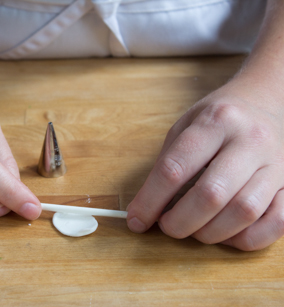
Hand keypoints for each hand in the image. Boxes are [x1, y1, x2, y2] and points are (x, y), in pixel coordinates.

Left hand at [126, 78, 283, 250]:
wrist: (266, 101)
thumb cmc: (218, 118)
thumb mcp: (185, 126)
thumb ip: (167, 163)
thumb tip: (146, 207)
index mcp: (215, 121)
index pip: (174, 168)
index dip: (150, 201)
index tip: (136, 220)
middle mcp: (249, 141)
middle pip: (211, 194)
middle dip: (180, 222)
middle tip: (167, 227)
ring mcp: (276, 163)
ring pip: (244, 212)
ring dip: (210, 233)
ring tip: (194, 229)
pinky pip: (277, 223)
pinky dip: (246, 238)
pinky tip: (226, 234)